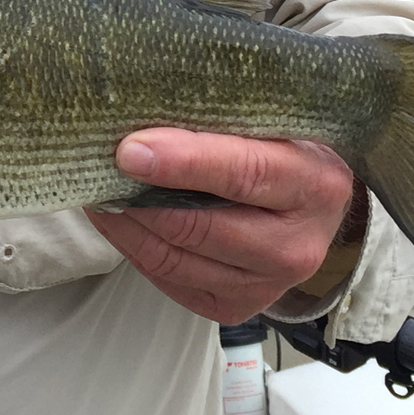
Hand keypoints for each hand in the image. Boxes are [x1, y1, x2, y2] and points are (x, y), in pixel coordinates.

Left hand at [87, 131, 358, 323]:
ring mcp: (267, 284)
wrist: (318, 210)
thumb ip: (225, 117)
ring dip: (126, 224)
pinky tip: (116, 217)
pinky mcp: (236, 307)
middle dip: (139, 196)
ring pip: (176, 258)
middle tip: (95, 166)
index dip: (183, 162)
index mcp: (314, 184)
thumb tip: (148, 107)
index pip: (243, 173)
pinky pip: (170, 279)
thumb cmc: (289, 151)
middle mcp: (297, 245)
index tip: (130, 150)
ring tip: (96, 189)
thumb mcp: (277, 123)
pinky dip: (134, 247)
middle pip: (199, 225)